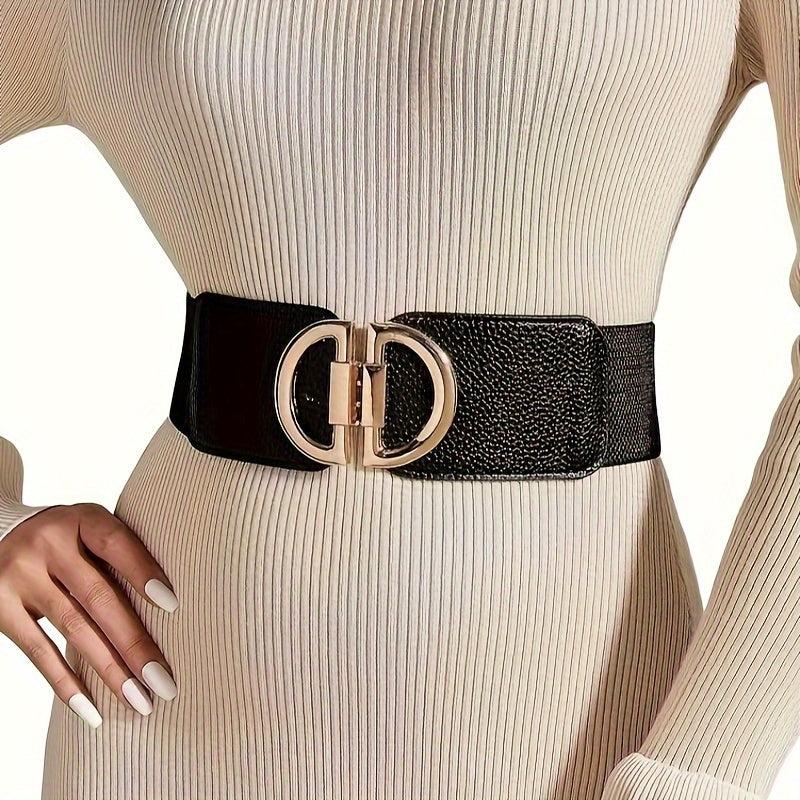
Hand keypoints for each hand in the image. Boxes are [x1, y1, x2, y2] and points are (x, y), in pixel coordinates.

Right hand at [0, 503, 178, 727]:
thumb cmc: (64, 536)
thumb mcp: (89, 528)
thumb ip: (120, 553)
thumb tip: (171, 605)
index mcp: (80, 519)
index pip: (117, 544)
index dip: (144, 572)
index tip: (174, 606)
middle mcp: (48, 545)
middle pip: (99, 597)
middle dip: (135, 643)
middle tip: (164, 681)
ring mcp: (19, 577)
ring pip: (73, 629)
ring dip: (110, 670)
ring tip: (140, 700)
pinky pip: (37, 650)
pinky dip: (66, 682)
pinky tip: (93, 709)